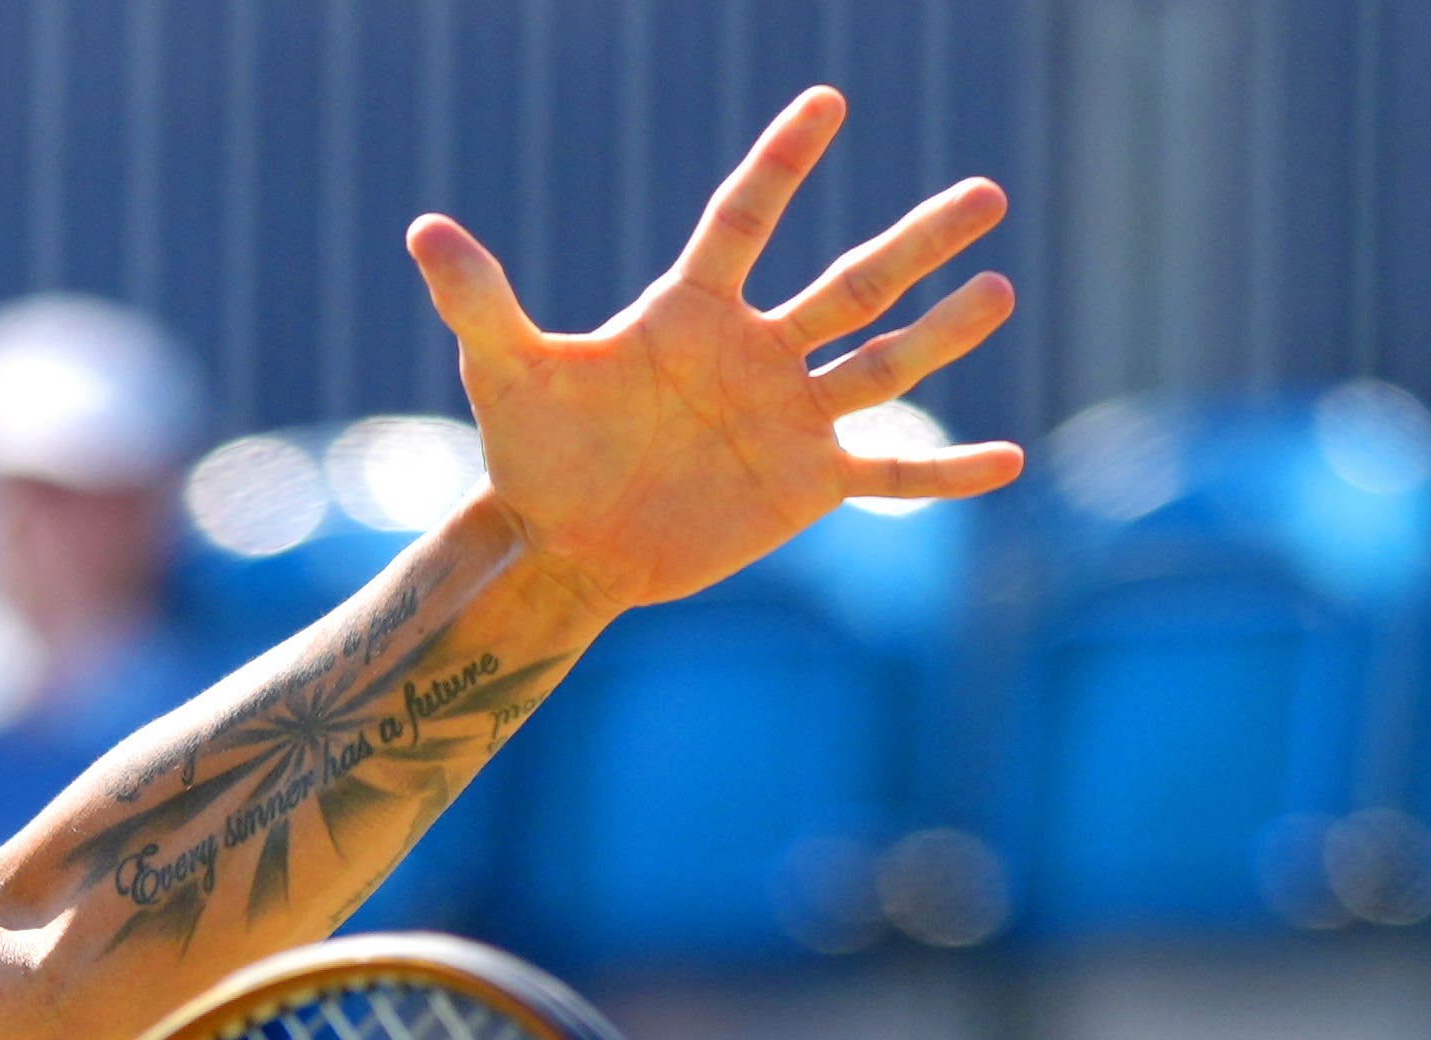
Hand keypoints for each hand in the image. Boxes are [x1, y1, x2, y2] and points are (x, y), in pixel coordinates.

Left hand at [407, 86, 1021, 621]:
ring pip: (883, 364)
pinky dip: (946, 473)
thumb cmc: (532, 456)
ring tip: (999, 290)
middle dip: (919, 241)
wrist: (561, 547)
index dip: (781, 163)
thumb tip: (422, 228)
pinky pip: (890, 474)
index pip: (744, 219)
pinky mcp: (805, 485)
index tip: (825, 101)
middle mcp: (756, 353)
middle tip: (986, 195)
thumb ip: (478, 300)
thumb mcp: (506, 374)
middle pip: (851, 282)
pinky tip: (1008, 460)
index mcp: (691, 312)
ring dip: (943, 334)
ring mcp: (789, 417)